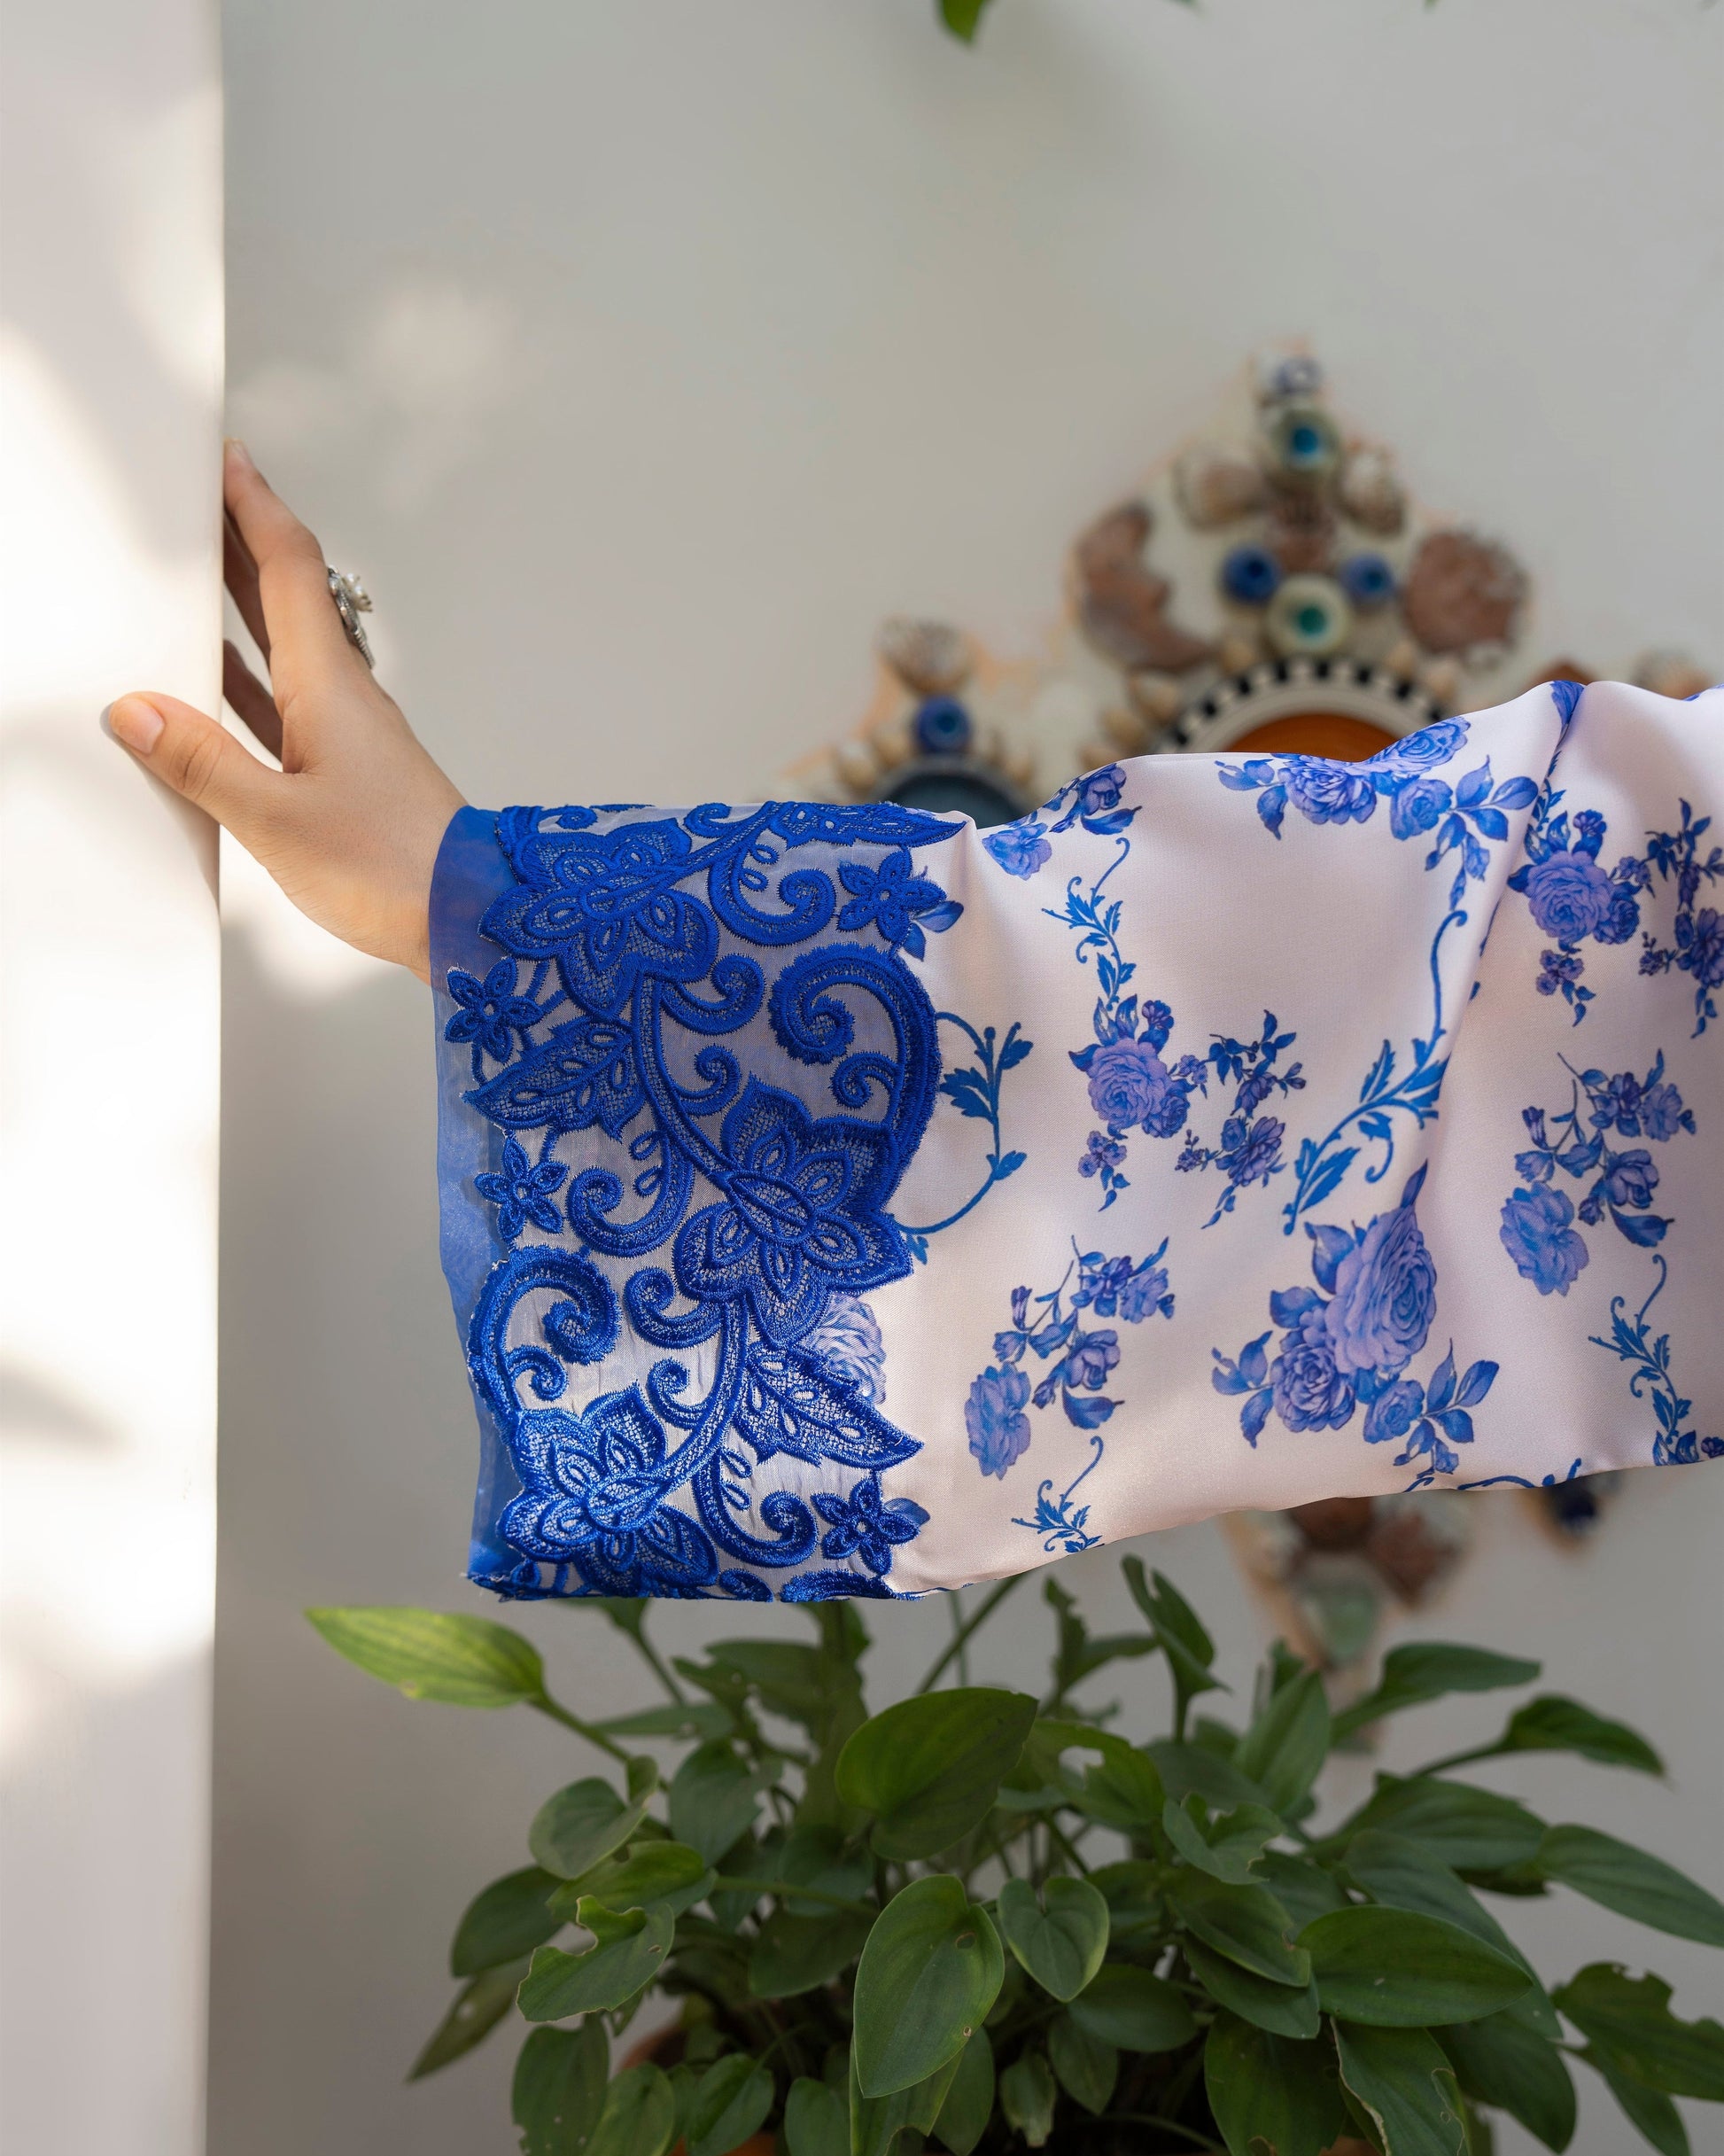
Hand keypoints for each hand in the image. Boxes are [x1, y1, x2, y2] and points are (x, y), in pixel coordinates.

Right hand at [107, 440, 465, 982]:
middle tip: (201, 498)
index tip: (227, 461)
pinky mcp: (350, 774)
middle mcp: (345, 700)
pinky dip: (247, 682)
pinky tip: (216, 693)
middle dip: (242, 543)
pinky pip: (285, 707)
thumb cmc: (394, 871)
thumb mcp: (278, 821)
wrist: (471, 917)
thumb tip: (138, 711)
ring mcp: (350, 736)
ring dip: (241, 609)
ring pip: (284, 651)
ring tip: (193, 578)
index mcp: (330, 690)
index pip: (289, 572)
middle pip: (286, 600)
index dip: (255, 511)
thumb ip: (205, 765)